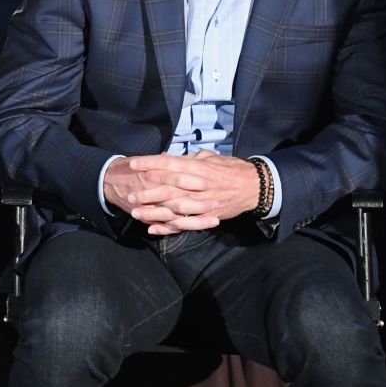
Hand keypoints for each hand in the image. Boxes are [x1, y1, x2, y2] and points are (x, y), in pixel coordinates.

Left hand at [104, 152, 260, 233]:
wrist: (255, 186)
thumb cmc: (230, 169)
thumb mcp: (210, 158)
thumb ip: (188, 159)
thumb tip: (166, 157)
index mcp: (200, 168)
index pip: (170, 163)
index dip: (150, 163)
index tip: (133, 164)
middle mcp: (201, 185)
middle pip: (170, 187)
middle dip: (147, 191)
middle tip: (129, 193)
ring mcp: (205, 203)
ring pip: (175, 208)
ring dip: (153, 211)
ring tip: (135, 212)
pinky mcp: (208, 216)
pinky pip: (186, 224)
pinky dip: (169, 227)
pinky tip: (153, 229)